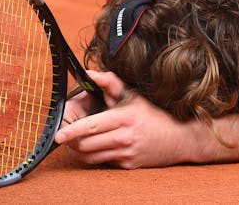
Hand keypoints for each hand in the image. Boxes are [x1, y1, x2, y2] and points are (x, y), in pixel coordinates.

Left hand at [54, 70, 213, 168]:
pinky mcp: (128, 165)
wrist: (180, 137)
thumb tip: (91, 74)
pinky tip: (94, 149)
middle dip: (72, 142)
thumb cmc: (154, 115)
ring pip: (91, 156)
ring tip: (74, 144)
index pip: (91, 126)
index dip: (72, 131)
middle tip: (65, 138)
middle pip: (87, 144)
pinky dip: (94, 157)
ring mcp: (127, 153)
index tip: (58, 135)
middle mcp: (125, 137)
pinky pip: (103, 163)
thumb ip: (111, 84)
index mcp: (125, 117)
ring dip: (79, 152)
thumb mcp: (134, 96)